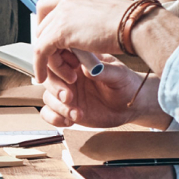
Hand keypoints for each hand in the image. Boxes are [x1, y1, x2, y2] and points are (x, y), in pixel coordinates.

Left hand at [30, 0, 136, 66]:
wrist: (137, 25)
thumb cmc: (131, 25)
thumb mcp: (105, 17)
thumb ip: (88, 22)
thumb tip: (81, 35)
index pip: (47, 7)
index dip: (44, 25)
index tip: (51, 43)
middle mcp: (67, 1)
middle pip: (42, 26)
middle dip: (49, 48)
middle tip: (66, 64)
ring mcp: (62, 15)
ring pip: (42, 41)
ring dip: (51, 61)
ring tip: (68, 75)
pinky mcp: (61, 32)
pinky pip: (41, 51)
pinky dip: (40, 66)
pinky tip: (42, 77)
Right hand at [37, 51, 153, 127]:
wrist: (131, 105)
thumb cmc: (127, 84)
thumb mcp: (119, 75)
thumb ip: (104, 71)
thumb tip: (87, 67)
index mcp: (79, 61)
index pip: (57, 57)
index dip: (58, 67)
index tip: (72, 78)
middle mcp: (69, 76)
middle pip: (48, 78)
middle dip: (56, 89)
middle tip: (69, 97)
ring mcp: (67, 92)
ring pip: (47, 96)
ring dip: (58, 107)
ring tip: (77, 114)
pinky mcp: (66, 109)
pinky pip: (48, 112)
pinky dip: (54, 118)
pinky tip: (69, 121)